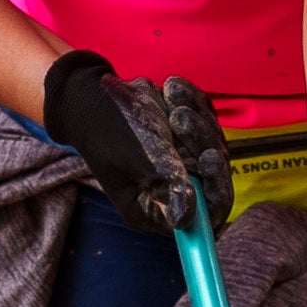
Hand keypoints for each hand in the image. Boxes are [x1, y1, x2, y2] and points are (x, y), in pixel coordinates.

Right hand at [39, 47, 231, 231]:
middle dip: (202, 141)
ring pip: (213, 142)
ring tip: (170, 97)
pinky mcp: (184, 137)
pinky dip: (193, 102)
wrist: (90, 98)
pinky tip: (171, 89)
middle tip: (181, 117)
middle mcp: (173, 190)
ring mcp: (182, 163)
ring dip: (196, 117)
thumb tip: (187, 217)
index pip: (205, 213)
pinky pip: (206, 119)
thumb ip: (169, 182)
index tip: (210, 156)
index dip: (217, 189)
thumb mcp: (140, 158)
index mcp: (157, 208)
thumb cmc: (109, 132)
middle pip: (213, 174)